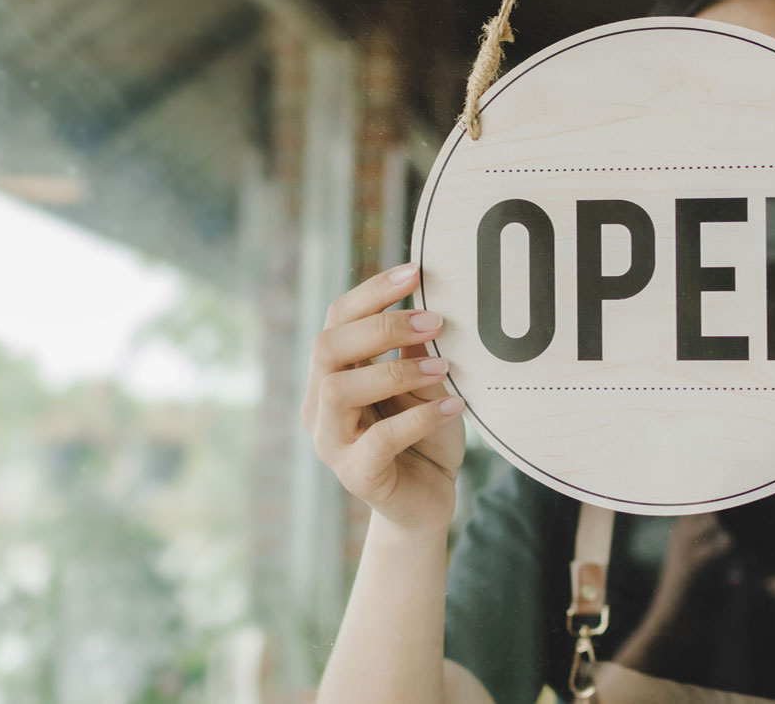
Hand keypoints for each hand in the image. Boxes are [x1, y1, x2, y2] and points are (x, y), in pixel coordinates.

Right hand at [302, 263, 465, 536]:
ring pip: (339, 390)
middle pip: (327, 347)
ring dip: (394, 371)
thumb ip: (415, 351)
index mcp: (332, 374)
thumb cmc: (425, 437)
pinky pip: (379, 440)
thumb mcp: (425, 384)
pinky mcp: (357, 476)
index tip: (415, 271)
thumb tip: (427, 304)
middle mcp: (321, 405)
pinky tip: (453, 405)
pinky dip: (419, 418)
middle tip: (435, 320)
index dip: (372, 292)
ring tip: (442, 367)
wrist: (428, 503)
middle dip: (381, 326)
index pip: (336, 319)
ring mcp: (332, 442)